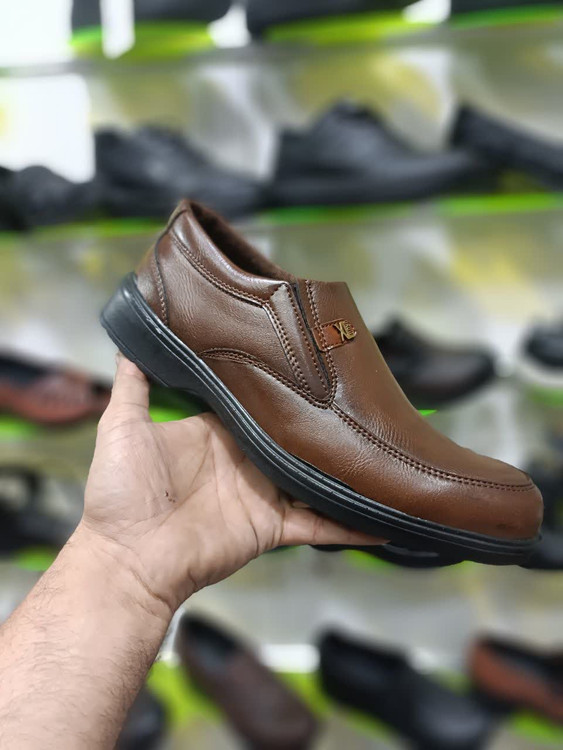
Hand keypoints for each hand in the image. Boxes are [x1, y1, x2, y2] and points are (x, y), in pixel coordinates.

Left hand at [81, 356, 382, 616]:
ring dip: (342, 469)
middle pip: (289, 437)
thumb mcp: (122, 425)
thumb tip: (130, 337)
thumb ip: (133, 383)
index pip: (254, 404)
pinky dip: (350, 525)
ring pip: (312, 477)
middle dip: (317, 422)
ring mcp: (261, 495)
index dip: (277, 386)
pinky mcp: (272, 526)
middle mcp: (243, 461)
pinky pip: (318, 524)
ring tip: (380, 446)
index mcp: (214, 434)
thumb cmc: (120, 492)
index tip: (307, 362)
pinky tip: (383, 516)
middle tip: (357, 395)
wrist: (126, 557)